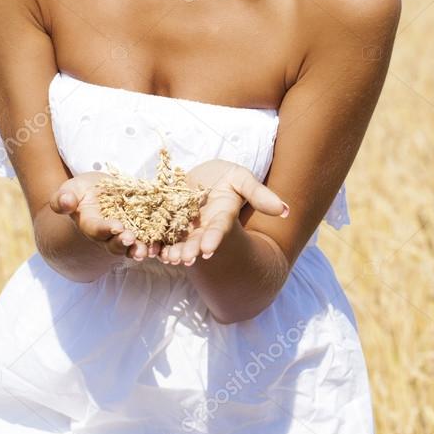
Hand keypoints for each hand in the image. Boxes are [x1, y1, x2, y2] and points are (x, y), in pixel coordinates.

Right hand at [48, 172, 160, 261]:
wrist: (99, 193)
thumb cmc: (82, 191)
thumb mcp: (71, 189)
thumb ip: (63, 198)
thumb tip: (65, 202)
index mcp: (90, 225)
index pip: (98, 230)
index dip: (107, 229)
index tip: (116, 227)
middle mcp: (108, 236)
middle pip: (115, 245)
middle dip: (124, 243)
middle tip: (132, 239)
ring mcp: (125, 234)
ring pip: (133, 247)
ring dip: (140, 249)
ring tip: (148, 250)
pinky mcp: (141, 229)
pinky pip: (148, 239)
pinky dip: (156, 243)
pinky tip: (163, 243)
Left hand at [157, 159, 288, 265]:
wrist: (201, 174)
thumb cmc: (226, 177)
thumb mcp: (242, 179)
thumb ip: (260, 195)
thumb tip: (285, 210)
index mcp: (221, 217)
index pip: (219, 230)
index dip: (214, 240)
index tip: (208, 251)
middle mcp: (203, 225)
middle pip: (197, 241)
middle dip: (190, 250)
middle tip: (184, 259)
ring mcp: (185, 225)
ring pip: (177, 241)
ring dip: (172, 251)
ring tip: (166, 258)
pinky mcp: (167, 220)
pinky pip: (159, 233)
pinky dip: (154, 242)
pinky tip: (148, 248)